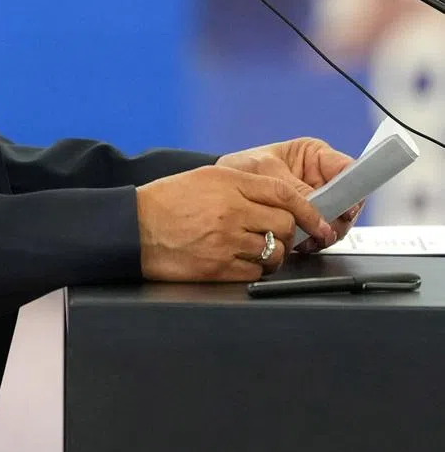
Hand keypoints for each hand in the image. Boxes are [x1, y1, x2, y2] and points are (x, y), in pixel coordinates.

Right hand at [136, 165, 335, 281]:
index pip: (282, 193)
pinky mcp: (219, 267)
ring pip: (274, 252)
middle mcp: (230, 209)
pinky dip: (254, 269)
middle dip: (286, 232)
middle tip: (275, 234)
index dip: (307, 208)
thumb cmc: (164, 202)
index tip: (319, 220)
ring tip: (252, 248)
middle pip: (284, 225)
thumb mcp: (201, 178)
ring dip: (271, 253)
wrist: (133, 227)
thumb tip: (277, 200)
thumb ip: (240, 184)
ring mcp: (226, 240)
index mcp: (227, 182)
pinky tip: (238, 260)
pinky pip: (256, 272)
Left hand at [218, 138, 362, 249]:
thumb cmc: (240, 169)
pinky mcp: (306, 222)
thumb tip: (320, 212)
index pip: (348, 170)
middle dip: (336, 218)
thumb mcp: (266, 171)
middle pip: (347, 202)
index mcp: (314, 156)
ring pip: (337, 222)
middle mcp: (320, 178)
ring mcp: (315, 202)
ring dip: (324, 233)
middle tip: (323, 229)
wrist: (217, 191)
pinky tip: (300, 243)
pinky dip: (312, 242)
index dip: (352, 189)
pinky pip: (320, 235)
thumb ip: (294, 190)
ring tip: (306, 237)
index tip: (346, 208)